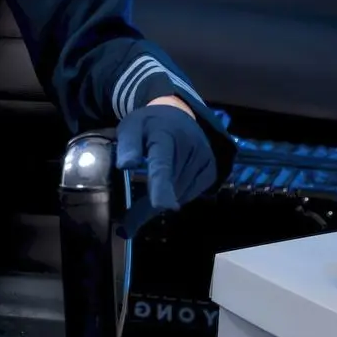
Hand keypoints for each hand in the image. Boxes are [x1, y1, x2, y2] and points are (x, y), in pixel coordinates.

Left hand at [115, 99, 216, 237]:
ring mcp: (204, 160)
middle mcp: (191, 148)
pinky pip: (190, 194)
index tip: (160, 205)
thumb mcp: (131, 128)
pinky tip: (168, 186)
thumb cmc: (149, 125)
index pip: (163, 164)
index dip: (162, 186)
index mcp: (166, 136)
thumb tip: (125, 165)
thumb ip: (127, 146)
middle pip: (170, 186)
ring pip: (180, 194)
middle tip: (128, 222)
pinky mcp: (211, 171)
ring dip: (162, 202)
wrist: (178, 114)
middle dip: (148, 207)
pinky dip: (176, 196)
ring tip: (149, 195)